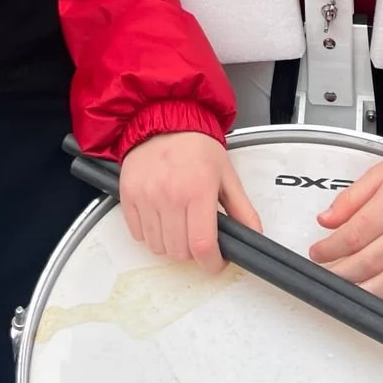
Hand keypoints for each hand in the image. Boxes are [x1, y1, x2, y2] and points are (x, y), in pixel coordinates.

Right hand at [120, 132, 260, 272]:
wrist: (164, 118)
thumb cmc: (196, 144)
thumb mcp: (226, 174)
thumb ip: (242, 209)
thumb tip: (254, 236)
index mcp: (198, 190)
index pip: (202, 246)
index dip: (211, 264)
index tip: (216, 262)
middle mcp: (169, 195)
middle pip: (179, 252)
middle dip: (193, 252)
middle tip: (197, 234)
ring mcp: (146, 196)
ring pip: (157, 247)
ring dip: (170, 244)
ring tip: (178, 222)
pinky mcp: (128, 195)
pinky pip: (137, 234)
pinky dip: (150, 233)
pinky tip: (160, 215)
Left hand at [308, 155, 382, 310]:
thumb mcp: (377, 175)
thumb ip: (350, 199)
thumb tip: (326, 219)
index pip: (354, 236)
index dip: (330, 249)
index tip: (317, 253)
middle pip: (369, 263)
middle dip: (340, 273)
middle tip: (326, 272)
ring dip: (362, 291)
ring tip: (345, 288)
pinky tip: (378, 303)